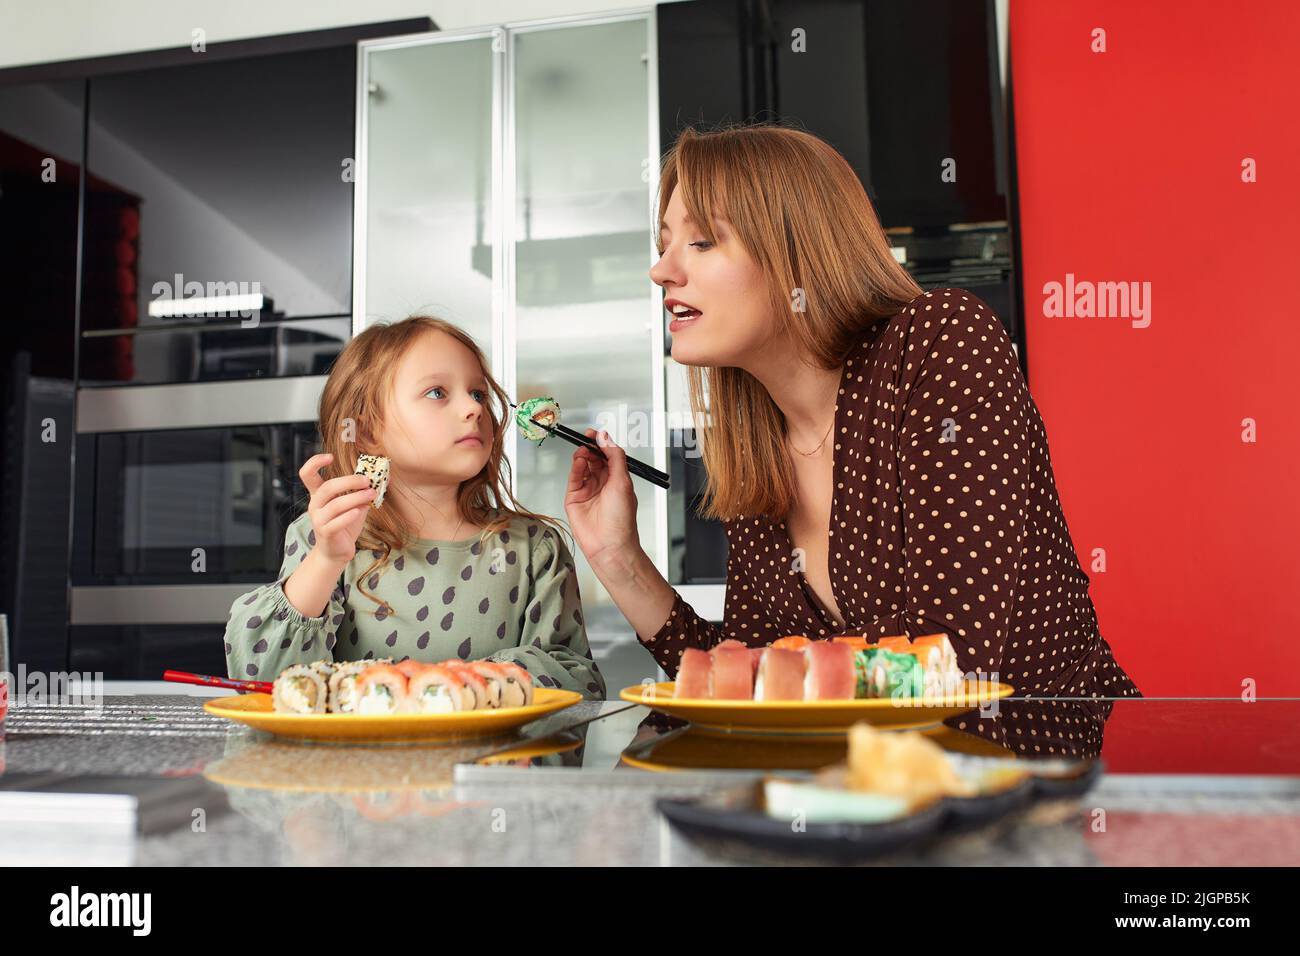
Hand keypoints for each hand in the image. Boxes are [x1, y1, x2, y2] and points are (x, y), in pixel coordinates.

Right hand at [299, 453, 374, 564]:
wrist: (337, 551)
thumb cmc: (345, 524)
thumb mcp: (353, 504)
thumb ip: (361, 492)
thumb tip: (382, 477)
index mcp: (318, 494)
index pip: (307, 474)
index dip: (314, 462)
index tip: (330, 457)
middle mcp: (315, 505)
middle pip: (327, 487)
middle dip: (349, 481)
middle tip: (367, 481)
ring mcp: (318, 520)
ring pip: (335, 505)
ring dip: (355, 498)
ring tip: (371, 494)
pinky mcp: (326, 533)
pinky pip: (336, 523)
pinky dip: (349, 515)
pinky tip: (360, 510)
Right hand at [563, 429, 641, 569]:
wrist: (609, 544)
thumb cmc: (621, 519)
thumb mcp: (622, 481)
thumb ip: (614, 457)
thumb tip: (607, 438)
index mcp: (618, 480)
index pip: (608, 456)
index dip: (602, 444)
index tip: (596, 434)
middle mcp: (603, 484)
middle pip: (594, 459)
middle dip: (591, 447)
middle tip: (586, 438)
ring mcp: (588, 490)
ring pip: (583, 467)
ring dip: (583, 456)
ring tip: (583, 451)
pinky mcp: (574, 498)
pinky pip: (574, 478)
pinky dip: (576, 468)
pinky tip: (579, 461)